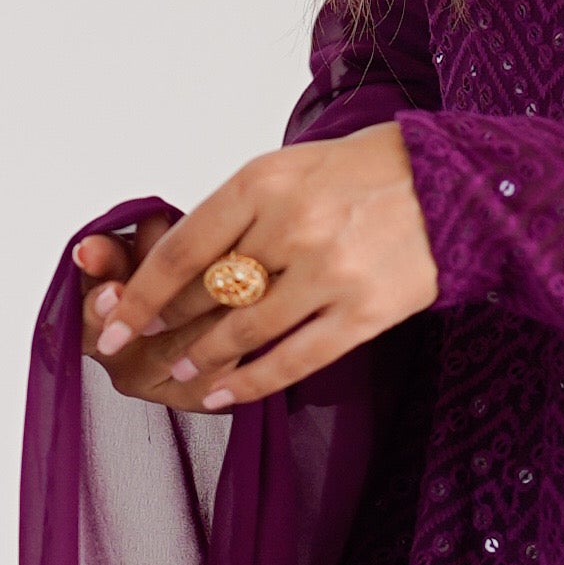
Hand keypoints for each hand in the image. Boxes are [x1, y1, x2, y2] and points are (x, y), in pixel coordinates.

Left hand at [74, 122, 438, 409]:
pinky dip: (251, 382)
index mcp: (262, 183)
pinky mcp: (364, 313)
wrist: (452, 184)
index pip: (180, 249)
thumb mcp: (287, 170)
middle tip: (140, 350)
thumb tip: (179, 267)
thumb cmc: (361, 176)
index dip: (138, 294)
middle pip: (206, 294)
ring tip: (182, 371)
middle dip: (165, 328)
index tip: (111, 320)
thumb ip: (237, 214)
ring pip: (244, 331)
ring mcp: (329, 273)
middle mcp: (291, 227)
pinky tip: (223, 394)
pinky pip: (294, 360)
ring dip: (203, 357)